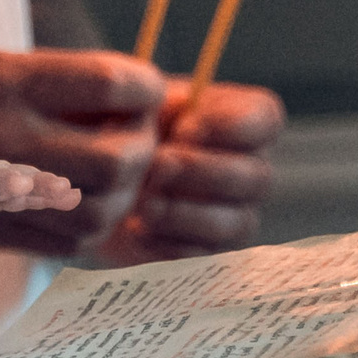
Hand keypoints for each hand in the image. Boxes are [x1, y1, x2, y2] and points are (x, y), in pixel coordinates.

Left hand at [105, 80, 284, 262]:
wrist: (90, 177)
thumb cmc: (120, 128)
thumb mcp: (135, 102)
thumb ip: (161, 101)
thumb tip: (180, 115)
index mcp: (241, 121)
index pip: (266, 119)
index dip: (231, 126)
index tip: (183, 128)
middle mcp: (249, 169)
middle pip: (256, 176)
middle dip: (203, 172)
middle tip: (158, 166)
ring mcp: (234, 215)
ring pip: (235, 222)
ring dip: (187, 213)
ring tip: (143, 204)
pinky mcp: (208, 251)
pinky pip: (205, 256)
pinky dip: (169, 244)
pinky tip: (136, 231)